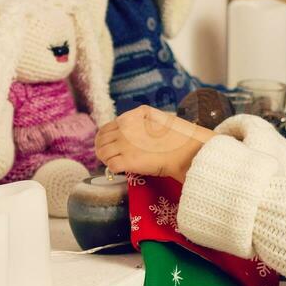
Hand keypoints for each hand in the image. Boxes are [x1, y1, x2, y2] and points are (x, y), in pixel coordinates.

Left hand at [94, 105, 214, 182]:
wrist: (185, 148)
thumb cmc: (175, 134)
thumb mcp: (155, 116)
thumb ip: (138, 116)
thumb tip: (127, 122)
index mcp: (128, 120)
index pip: (104, 130)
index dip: (104, 139)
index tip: (109, 146)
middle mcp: (123, 132)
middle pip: (100, 142)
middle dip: (102, 150)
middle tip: (110, 157)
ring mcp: (124, 146)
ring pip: (102, 154)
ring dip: (107, 160)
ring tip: (116, 164)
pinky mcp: (128, 161)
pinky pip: (111, 166)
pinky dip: (114, 170)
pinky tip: (122, 170)